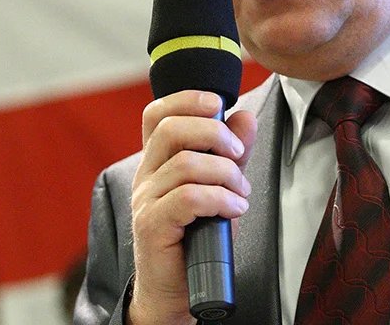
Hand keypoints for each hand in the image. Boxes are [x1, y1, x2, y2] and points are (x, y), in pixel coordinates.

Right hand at [127, 90, 256, 324]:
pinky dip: (220, 198)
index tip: (219, 104)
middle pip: (172, 129)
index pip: (156, 114)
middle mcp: (146, 175)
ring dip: (225, 173)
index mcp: (157, 160)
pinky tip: (235, 209)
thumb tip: (244, 116)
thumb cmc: (197, 237)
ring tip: (240, 192)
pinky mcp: (152, 225)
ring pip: (186, 164)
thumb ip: (231, 152)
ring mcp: (146, 200)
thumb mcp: (220, 186)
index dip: (186, 99)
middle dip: (215, 134)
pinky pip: (189, 198)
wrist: (177, 289)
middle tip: (238, 154)